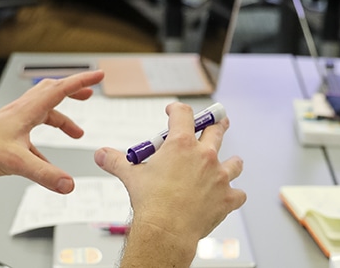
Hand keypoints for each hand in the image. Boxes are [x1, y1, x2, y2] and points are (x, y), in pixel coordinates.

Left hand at [0, 71, 102, 193]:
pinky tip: (46, 160)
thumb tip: (69, 185)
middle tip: (89, 94)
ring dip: (61, 120)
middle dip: (72, 91)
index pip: (59, 89)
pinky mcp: (7, 135)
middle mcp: (20, 112)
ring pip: (43, 113)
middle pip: (51, 93)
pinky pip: (32, 134)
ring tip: (77, 134)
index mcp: (26, 111)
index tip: (98, 76)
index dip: (81, 82)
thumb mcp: (17, 163)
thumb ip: (45, 174)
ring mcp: (13, 122)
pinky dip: (44, 143)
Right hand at [96, 102, 245, 246]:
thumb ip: (117, 161)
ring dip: (232, 162)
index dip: (178, 110)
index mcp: (181, 145)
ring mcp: (219, 176)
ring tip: (231, 162)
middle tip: (218, 121)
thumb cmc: (151, 203)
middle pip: (217, 130)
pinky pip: (238, 193)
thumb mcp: (131, 176)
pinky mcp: (227, 197)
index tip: (174, 112)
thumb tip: (101, 154)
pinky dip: (234, 195)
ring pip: (234, 162)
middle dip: (217, 124)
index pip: (183, 114)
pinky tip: (228, 196)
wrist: (166, 230)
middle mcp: (204, 156)